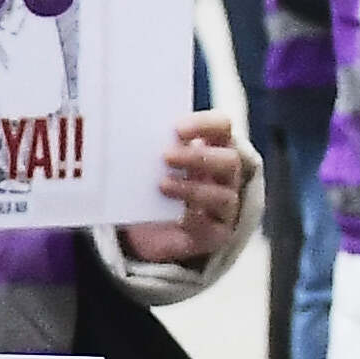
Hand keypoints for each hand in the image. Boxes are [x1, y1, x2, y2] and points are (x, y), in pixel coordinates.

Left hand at [118, 112, 246, 267]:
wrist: (148, 230)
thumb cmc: (155, 184)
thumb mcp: (154, 162)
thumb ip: (152, 146)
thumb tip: (130, 131)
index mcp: (214, 148)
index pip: (222, 126)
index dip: (204, 125)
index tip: (177, 129)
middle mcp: (226, 176)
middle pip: (229, 161)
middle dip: (198, 157)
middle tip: (166, 156)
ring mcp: (225, 206)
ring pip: (224, 196)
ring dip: (192, 189)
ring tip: (162, 185)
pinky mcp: (216, 233)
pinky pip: (213, 228)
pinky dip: (195, 220)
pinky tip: (177, 217)